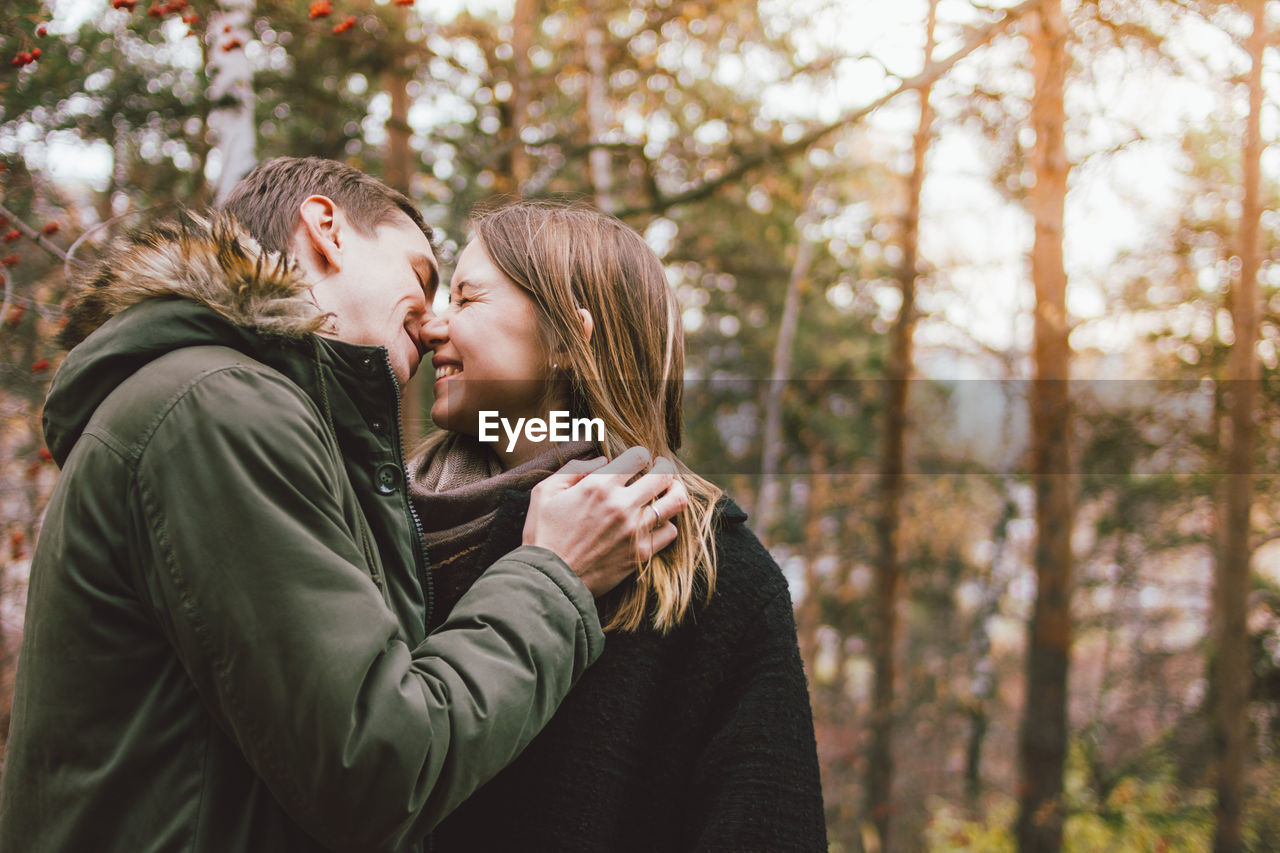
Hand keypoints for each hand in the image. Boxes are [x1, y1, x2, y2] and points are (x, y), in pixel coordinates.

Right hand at [523, 447, 688, 596]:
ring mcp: (634, 530)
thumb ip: (573, 469)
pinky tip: (656, 523)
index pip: (638, 456)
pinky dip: (666, 524)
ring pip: (675, 502)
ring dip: (674, 492)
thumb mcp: (544, 492)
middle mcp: (621, 505)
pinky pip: (670, 532)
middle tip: (660, 468)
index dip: (640, 455)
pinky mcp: (641, 553)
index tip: (638, 460)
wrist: (549, 580)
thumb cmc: (543, 535)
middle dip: (664, 467)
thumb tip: (602, 461)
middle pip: (663, 475)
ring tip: (669, 491)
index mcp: (598, 486)